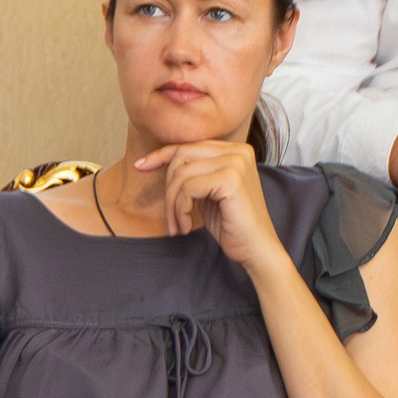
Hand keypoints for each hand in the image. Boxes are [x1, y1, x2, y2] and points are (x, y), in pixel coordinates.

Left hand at [132, 139, 282, 273]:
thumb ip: (194, 172)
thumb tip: (156, 160)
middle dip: (169, 189)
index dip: (160, 155)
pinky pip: (188, 188)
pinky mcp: (231, 180)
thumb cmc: (232, 225)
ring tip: (179, 225)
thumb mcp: (208, 192)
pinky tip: (187, 226)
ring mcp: (236, 163)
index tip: (140, 167)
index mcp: (235, 150)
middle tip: (172, 218)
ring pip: (181, 174)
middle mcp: (238, 151)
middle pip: (181, 157)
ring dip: (173, 205)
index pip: (188, 146)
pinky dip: (181, 209)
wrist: (257, 250)